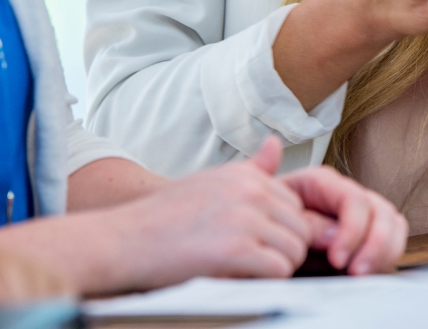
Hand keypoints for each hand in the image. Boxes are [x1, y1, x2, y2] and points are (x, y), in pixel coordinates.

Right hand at [0, 137, 312, 295]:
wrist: (127, 238)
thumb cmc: (166, 216)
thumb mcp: (211, 181)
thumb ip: (250, 169)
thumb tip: (275, 144)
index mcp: (245, 174)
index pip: (295, 206)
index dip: (280, 230)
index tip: (256, 243)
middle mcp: (249, 190)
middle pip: (300, 229)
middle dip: (284, 250)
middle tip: (250, 261)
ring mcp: (245, 217)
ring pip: (295, 251)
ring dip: (276, 268)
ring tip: (243, 269)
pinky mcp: (237, 249)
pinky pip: (280, 271)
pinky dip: (266, 282)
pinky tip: (239, 277)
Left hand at [279, 163, 406, 274]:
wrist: (261, 239)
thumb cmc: (267, 224)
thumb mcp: (274, 216)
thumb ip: (303, 221)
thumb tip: (334, 234)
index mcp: (322, 182)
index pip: (353, 199)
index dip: (352, 230)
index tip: (337, 259)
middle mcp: (346, 194)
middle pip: (380, 210)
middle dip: (375, 244)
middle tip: (356, 273)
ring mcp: (360, 214)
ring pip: (392, 223)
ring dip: (384, 252)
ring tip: (362, 276)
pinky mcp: (368, 236)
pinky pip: (393, 240)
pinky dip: (387, 257)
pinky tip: (367, 275)